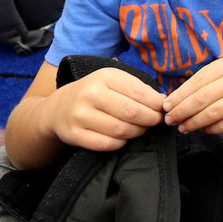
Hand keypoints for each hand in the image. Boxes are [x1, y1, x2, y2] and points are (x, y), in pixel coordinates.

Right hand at [43, 67, 166, 151]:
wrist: (58, 107)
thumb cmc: (95, 93)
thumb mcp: (114, 81)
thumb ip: (138, 89)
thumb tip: (164, 102)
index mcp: (105, 77)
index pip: (140, 93)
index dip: (157, 104)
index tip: (163, 109)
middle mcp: (90, 94)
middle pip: (133, 113)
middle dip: (150, 120)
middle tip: (155, 121)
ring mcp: (80, 115)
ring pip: (121, 130)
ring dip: (137, 132)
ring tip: (140, 128)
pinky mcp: (74, 134)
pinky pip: (107, 144)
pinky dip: (121, 143)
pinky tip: (123, 137)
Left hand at [162, 57, 222, 134]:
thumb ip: (203, 83)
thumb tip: (173, 101)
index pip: (197, 81)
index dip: (179, 96)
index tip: (166, 106)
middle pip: (203, 98)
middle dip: (182, 111)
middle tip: (170, 120)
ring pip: (212, 113)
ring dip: (193, 123)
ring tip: (182, 127)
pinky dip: (209, 129)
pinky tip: (201, 129)